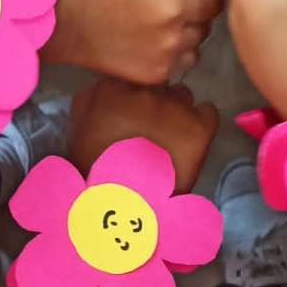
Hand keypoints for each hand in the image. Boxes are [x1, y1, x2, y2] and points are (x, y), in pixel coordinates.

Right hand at [48, 0, 222, 82]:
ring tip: (158, 16)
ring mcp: (170, 42)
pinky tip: (152, 37)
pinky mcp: (161, 68)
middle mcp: (177, 8)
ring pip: (204, 31)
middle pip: (216, 2)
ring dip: (190, 23)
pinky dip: (177, 48)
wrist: (60, 16)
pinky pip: (188, 56)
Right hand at [68, 77, 218, 191]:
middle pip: (157, 85)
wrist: (122, 209)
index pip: (131, 77)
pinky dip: (201, 123)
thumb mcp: (78, 127)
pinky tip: (190, 141)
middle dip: (155, 103)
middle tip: (149, 129)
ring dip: (177, 112)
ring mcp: (175, 107)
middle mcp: (146, 90)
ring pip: (183, 96)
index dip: (132, 96)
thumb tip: (109, 90)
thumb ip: (92, 100)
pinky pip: (208, 112)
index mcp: (113, 88)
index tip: (130, 113)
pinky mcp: (199, 127)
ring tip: (171, 138)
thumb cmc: (94, 171)